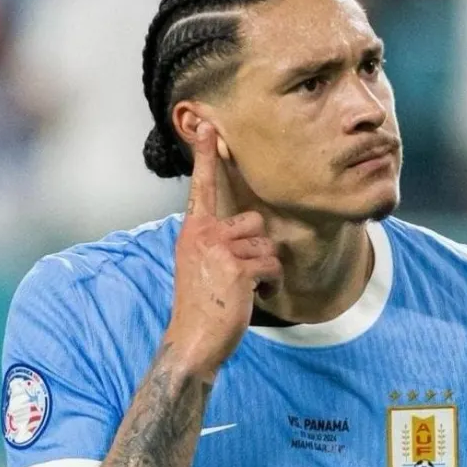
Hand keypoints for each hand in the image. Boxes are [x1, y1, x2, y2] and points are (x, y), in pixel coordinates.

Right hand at [165, 122, 281, 379]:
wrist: (193, 340)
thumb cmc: (202, 304)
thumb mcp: (199, 263)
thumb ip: (215, 240)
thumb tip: (247, 226)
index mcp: (193, 230)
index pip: (201, 186)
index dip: (205, 155)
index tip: (207, 126)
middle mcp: (203, 233)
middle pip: (256, 222)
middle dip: (257, 250)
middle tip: (238, 276)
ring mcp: (219, 249)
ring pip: (268, 246)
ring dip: (265, 270)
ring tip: (242, 289)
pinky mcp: (238, 267)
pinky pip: (273, 266)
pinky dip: (270, 284)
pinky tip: (251, 297)